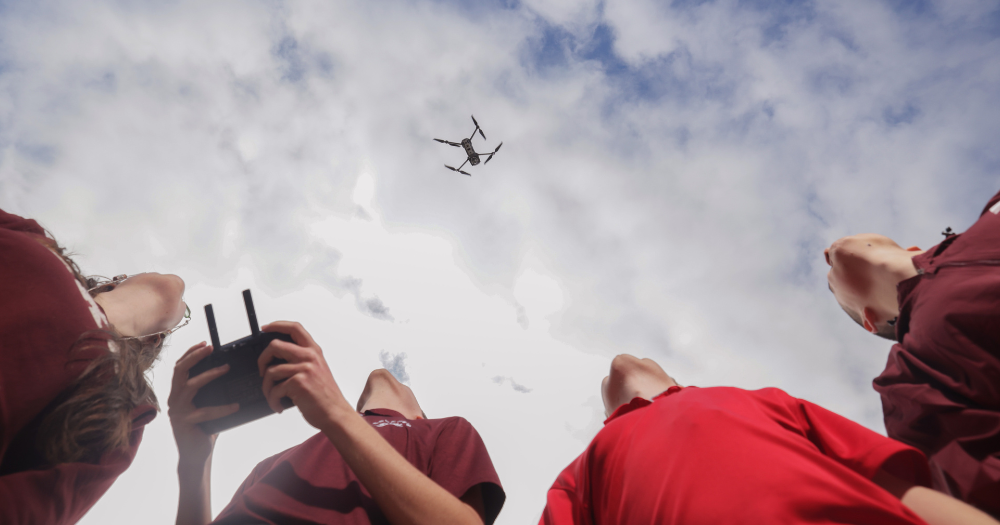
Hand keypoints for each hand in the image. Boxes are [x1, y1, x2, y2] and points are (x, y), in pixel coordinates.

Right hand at [167, 342, 238, 468]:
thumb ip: (213, 391)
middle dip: (194, 356)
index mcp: (179, 393)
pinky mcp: (184, 422)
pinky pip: (205, 411)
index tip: (205, 343)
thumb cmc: (205, 429)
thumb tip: (233, 373)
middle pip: (180, 371)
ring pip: (190, 385)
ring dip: (209, 374)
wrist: (197, 456)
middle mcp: (174, 399)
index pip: (180, 367)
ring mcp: (177, 411)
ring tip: (226, 368)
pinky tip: (236, 406)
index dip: (190, 353)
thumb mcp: (208, 405)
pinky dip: (222, 408)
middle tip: (210, 348)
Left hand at [258, 321, 353, 429]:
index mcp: (314, 351)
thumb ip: (301, 360)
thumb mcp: (317, 370)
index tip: (265, 328)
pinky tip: (278, 405)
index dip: (277, 325)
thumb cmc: (325, 395)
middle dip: (262, 359)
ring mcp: (304, 369)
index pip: (295, 328)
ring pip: (271, 371)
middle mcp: (309, 356)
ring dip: (266, 387)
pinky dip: (272, 400)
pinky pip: (274, 389)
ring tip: (272, 396)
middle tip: (262, 371)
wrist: (335, 413)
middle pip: (275, 345)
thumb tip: (275, 360)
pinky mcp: (298, 383)